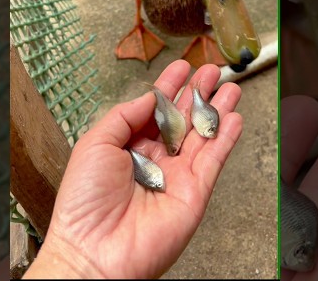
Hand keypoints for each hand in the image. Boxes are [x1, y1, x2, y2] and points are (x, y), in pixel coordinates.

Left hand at [25, 60, 242, 278]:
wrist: (94, 250)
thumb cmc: (84, 202)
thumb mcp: (95, 144)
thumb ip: (124, 116)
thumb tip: (150, 97)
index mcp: (128, 147)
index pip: (155, 110)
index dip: (169, 87)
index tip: (181, 67)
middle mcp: (154, 160)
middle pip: (182, 119)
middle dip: (197, 93)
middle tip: (210, 70)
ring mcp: (176, 176)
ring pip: (202, 136)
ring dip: (217, 110)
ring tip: (229, 86)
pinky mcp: (195, 193)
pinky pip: (214, 160)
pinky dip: (226, 138)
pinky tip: (233, 117)